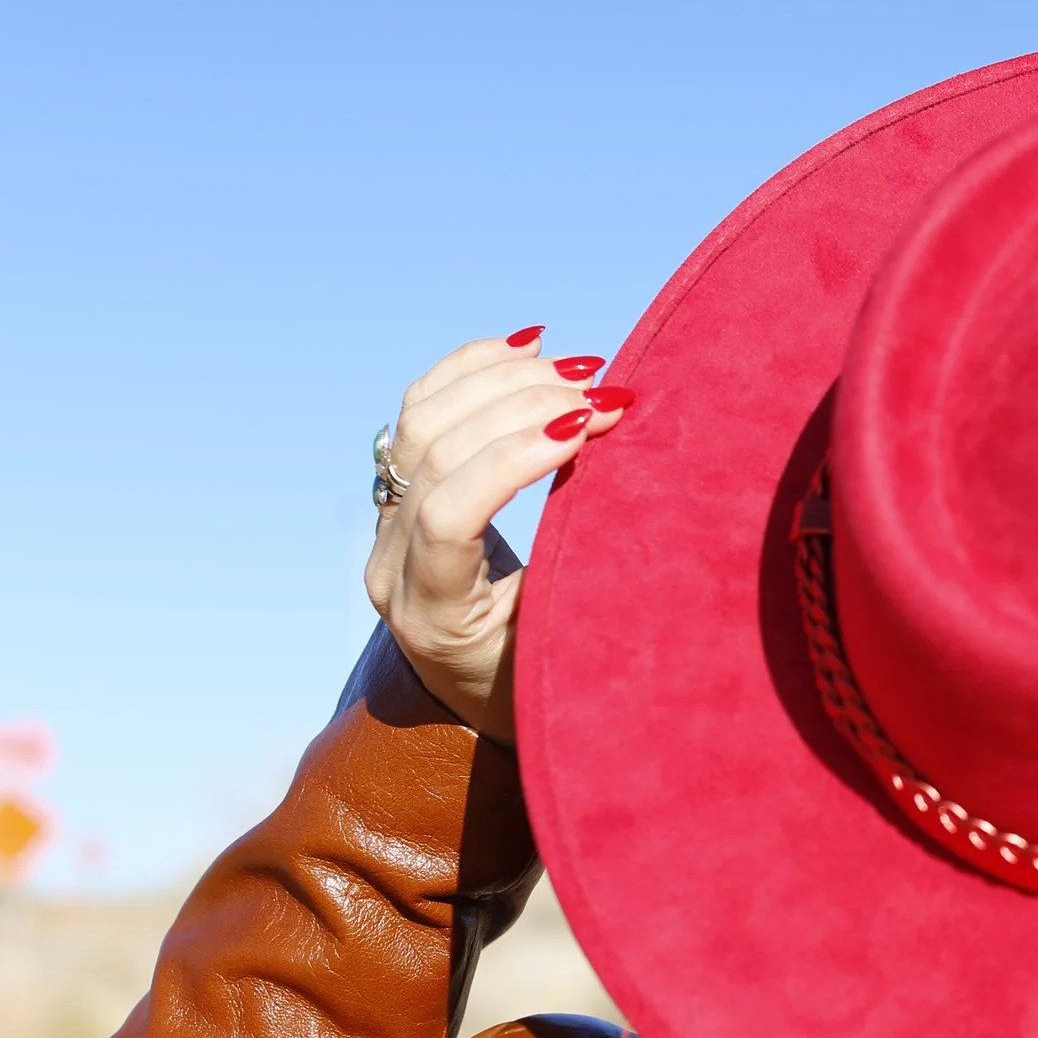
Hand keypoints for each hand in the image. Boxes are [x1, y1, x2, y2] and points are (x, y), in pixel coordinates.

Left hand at [363, 330, 631, 742]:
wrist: (478, 691)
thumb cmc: (539, 679)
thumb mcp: (564, 645)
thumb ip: (584, 577)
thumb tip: (650, 499)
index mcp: (432, 615)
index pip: (450, 517)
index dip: (513, 461)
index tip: (586, 430)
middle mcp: (393, 566)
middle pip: (435, 455)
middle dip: (524, 409)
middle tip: (603, 395)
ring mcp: (388, 525)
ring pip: (420, 422)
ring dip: (503, 381)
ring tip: (577, 372)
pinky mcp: (400, 493)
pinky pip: (419, 410)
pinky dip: (472, 368)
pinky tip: (526, 347)